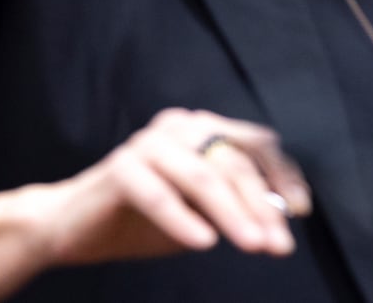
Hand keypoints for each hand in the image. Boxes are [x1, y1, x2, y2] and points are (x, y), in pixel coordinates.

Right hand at [27, 107, 312, 266]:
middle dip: (261, 205)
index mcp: (203, 128)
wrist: (70, 227)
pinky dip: (184, 220)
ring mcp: (148, 143)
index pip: (256, 143)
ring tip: (252, 245)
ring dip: (232, 214)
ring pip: (203, 177)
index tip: (301, 211)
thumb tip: (283, 216)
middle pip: (233, 163)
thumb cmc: (141, 218)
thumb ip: (235, 204)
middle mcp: (180, 126)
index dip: (282, 176)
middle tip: (278, 244)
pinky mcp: (121, 168)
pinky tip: (204, 243)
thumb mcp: (199, 211)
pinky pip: (160, 195)